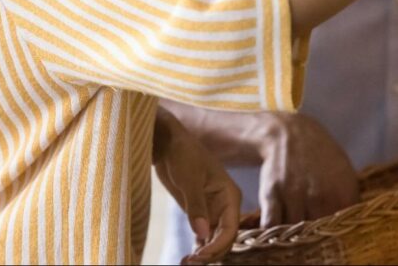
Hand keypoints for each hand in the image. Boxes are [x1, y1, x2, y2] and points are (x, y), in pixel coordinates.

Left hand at [153, 109, 240, 265]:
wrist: (167, 144)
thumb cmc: (183, 154)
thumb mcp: (189, 178)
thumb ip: (196, 206)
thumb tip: (202, 234)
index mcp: (230, 196)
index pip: (230, 229)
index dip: (217, 246)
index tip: (200, 257)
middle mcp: (225, 206)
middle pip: (224, 239)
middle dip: (211, 254)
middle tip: (191, 263)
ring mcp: (212, 211)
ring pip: (214, 241)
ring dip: (203, 254)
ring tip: (187, 264)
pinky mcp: (199, 214)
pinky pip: (202, 237)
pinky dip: (197, 249)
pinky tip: (186, 258)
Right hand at [257, 113, 359, 227]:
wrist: (288, 133)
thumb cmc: (320, 155)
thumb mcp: (345, 172)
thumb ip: (349, 200)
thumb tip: (352, 224)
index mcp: (343, 192)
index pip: (343, 228)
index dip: (336, 233)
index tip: (331, 231)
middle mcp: (319, 196)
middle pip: (318, 233)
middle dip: (315, 235)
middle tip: (311, 229)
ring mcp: (294, 195)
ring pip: (295, 232)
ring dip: (294, 234)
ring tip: (296, 228)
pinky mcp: (272, 194)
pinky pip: (272, 224)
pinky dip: (273, 231)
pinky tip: (278, 228)